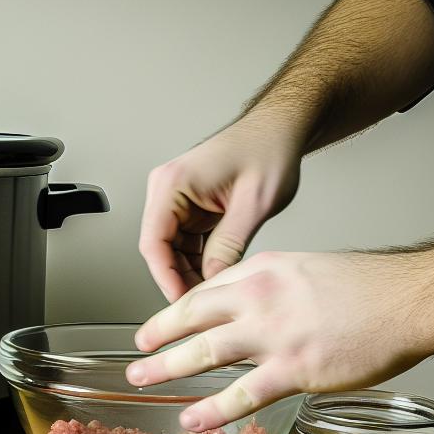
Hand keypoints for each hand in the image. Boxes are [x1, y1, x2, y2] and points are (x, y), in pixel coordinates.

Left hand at [127, 251, 433, 430]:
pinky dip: (209, 410)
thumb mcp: (310, 269)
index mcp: (264, 271)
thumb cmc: (373, 287)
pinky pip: (240, 395)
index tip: (163, 322)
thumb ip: (277, 287)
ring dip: (166, 368)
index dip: (178, 309)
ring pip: (203, 353)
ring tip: (141, 380)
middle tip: (137, 349)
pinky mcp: (293, 370)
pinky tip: (190, 419)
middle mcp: (259, 298)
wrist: (409, 300)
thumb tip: (258, 306)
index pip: (207, 289)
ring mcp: (273, 335)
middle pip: (190, 316)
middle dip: (157, 335)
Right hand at [140, 114, 303, 302]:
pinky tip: (217, 272)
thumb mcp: (253, 205)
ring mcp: (178, 198)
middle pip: (159, 248)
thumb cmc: (268, 150)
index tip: (180, 302)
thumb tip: (213, 280)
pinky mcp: (191, 205)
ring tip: (214, 290)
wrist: (280, 130)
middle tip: (202, 303)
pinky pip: (188, 242)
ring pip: (173, 249)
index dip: (164, 277)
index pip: (153, 242)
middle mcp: (168, 190)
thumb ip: (229, 246)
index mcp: (173, 184)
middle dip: (179, 278)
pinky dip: (201, 260)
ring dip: (191, 271)